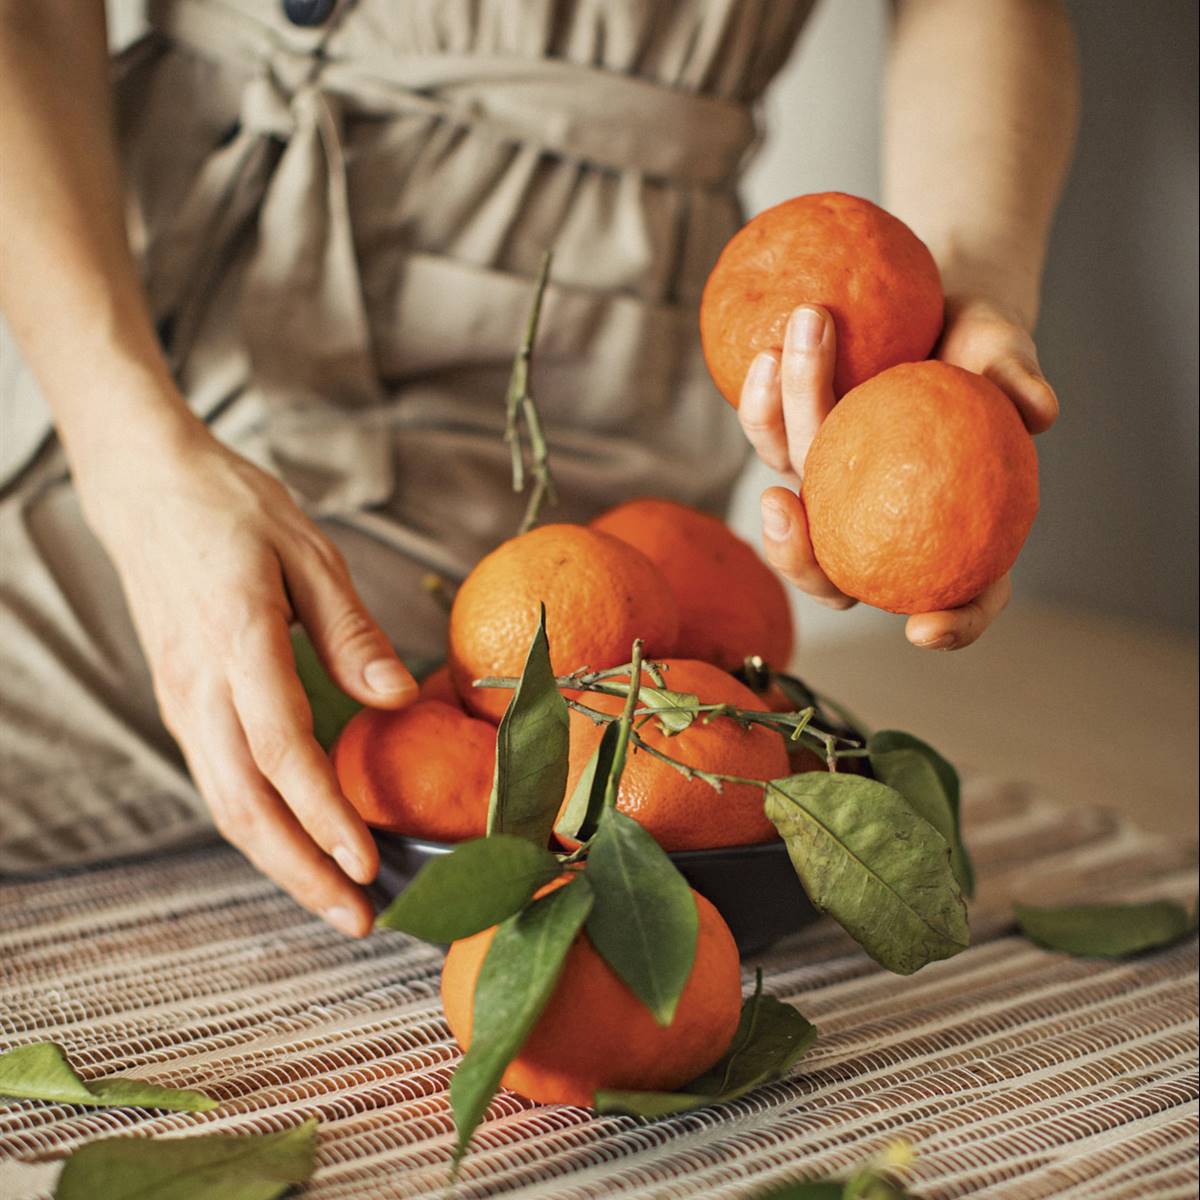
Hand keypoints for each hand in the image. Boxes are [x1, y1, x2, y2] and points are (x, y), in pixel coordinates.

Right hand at [81, 417, 416, 933]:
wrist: (148, 491)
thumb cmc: (234, 512)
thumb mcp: (309, 554)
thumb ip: (352, 632)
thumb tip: (398, 697)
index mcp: (237, 641)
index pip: (280, 749)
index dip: (324, 815)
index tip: (367, 863)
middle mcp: (199, 686)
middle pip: (245, 802)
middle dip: (301, 870)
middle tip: (359, 918)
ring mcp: (182, 701)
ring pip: (225, 804)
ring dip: (278, 863)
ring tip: (334, 902)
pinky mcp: (181, 704)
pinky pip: (218, 781)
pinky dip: (257, 828)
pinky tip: (295, 847)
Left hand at [737, 297, 1057, 649]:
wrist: (935, 314)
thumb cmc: (980, 348)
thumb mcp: (1004, 354)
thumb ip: (1016, 377)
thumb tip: (1040, 409)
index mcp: (955, 528)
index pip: (968, 597)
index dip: (952, 625)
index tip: (924, 629)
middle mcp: (886, 526)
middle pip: (837, 579)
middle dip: (799, 561)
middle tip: (783, 508)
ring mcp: (836, 494)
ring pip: (793, 496)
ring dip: (782, 428)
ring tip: (781, 367)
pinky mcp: (799, 448)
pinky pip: (771, 437)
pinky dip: (763, 403)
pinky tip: (766, 360)